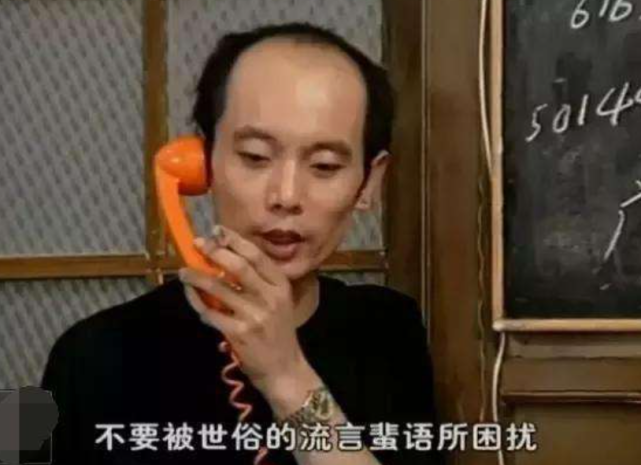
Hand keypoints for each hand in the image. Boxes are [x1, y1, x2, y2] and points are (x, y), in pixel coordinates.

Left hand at [178, 225, 308, 394]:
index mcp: (281, 286)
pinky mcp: (239, 334)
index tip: (217, 230)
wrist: (284, 369)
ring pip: (219, 288)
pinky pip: (211, 313)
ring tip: (184, 272)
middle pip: (238, 267)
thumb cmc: (278, 332)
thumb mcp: (278, 302)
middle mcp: (270, 298)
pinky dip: (198, 303)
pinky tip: (192, 297)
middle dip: (215, 252)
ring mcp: (254, 316)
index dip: (235, 240)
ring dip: (197, 277)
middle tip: (198, 244)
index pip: (257, 256)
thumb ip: (259, 282)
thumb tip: (226, 257)